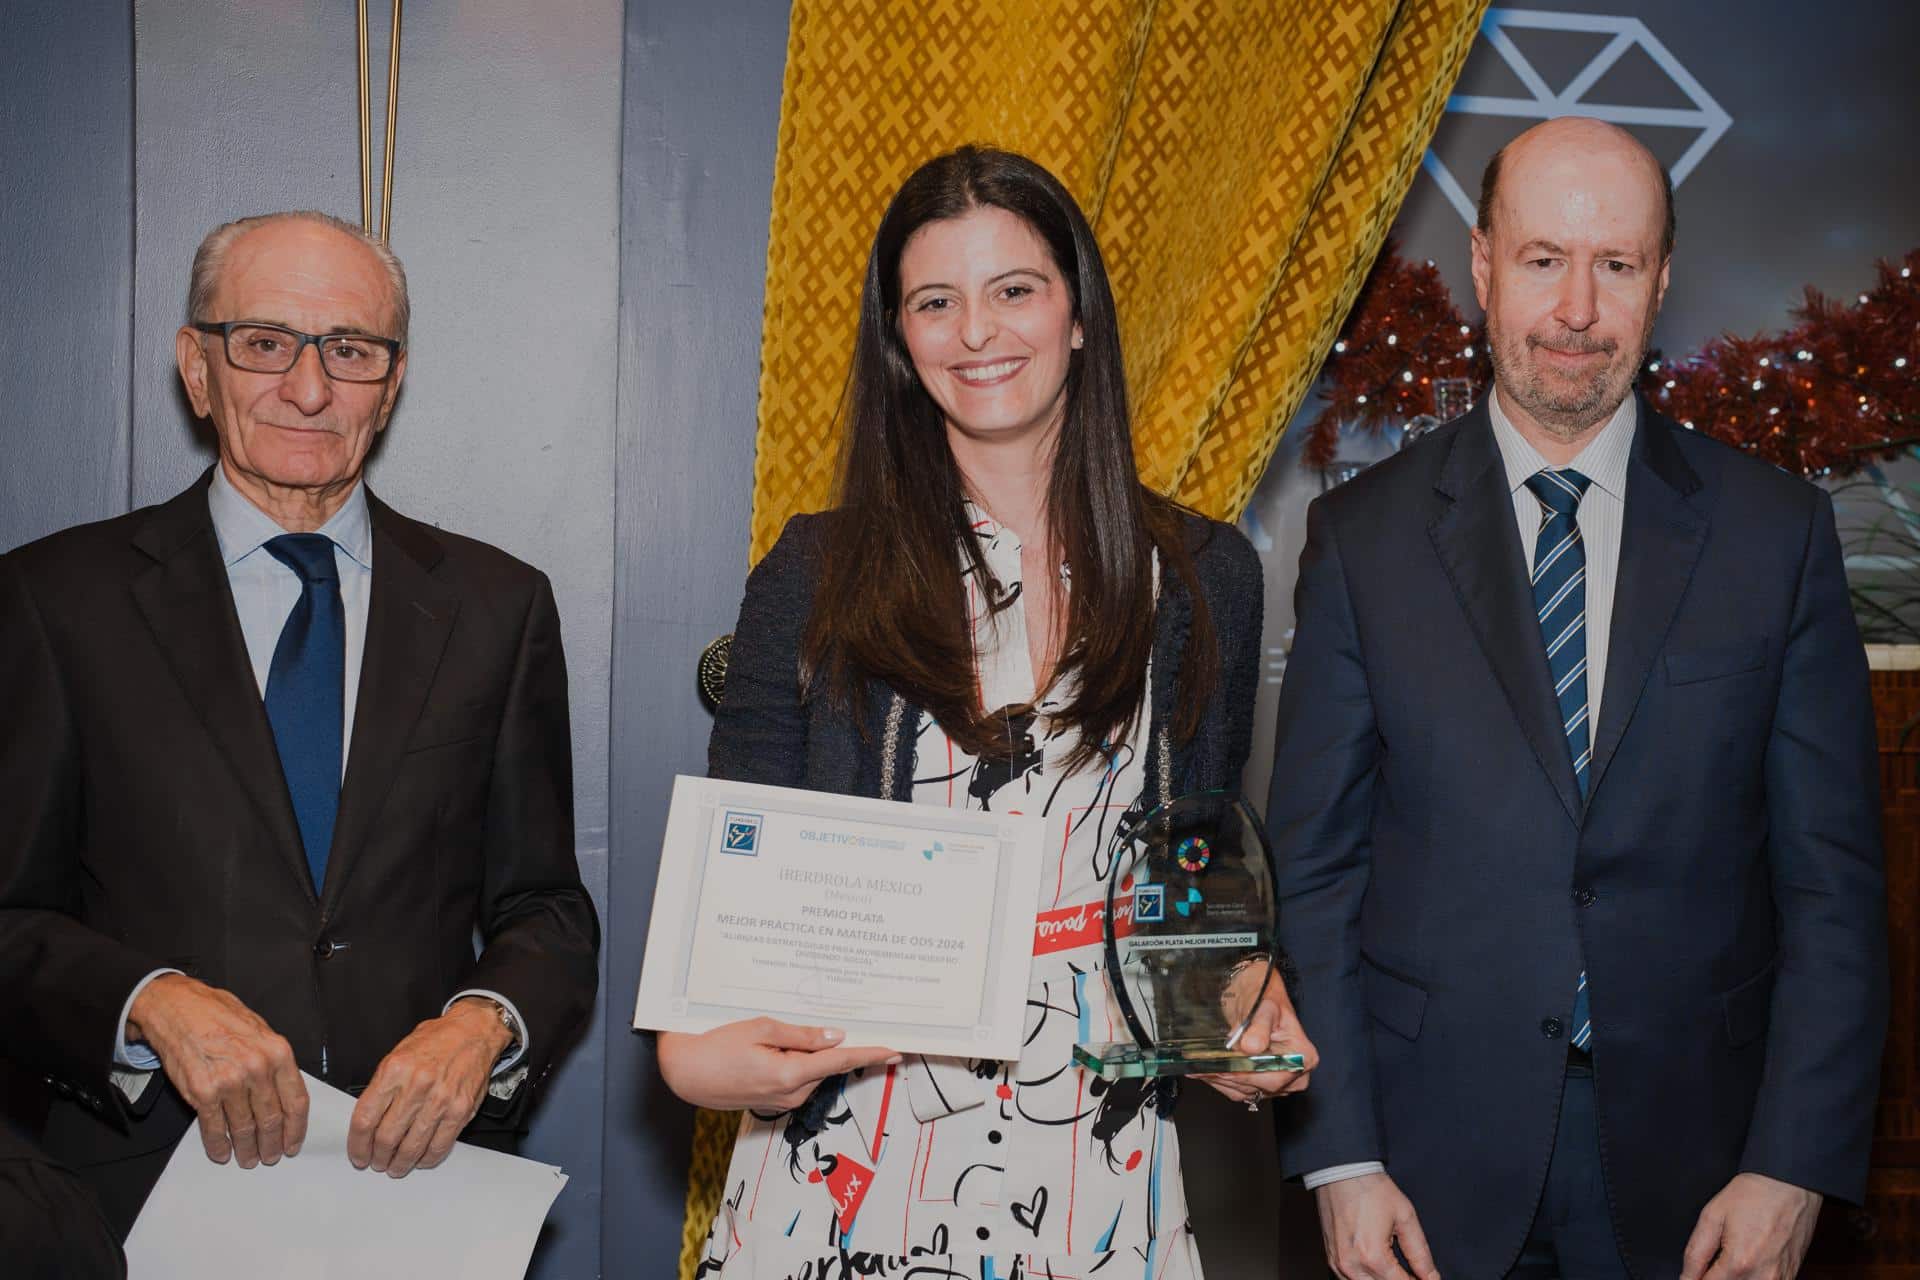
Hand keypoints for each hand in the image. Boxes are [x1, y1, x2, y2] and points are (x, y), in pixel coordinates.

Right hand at [127, 973, 308, 1168]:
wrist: (179, 1008)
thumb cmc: (219, 1016)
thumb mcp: (261, 1031)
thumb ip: (274, 1061)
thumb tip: (284, 1092)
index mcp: (278, 1053)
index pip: (296, 1102)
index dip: (296, 1129)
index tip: (293, 1143)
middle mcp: (257, 1069)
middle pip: (272, 1119)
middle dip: (272, 1143)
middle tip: (270, 1156)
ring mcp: (230, 1082)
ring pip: (244, 1128)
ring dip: (247, 1149)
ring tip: (248, 1158)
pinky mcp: (202, 1092)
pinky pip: (214, 1128)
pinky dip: (218, 1145)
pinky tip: (222, 1153)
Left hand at [347, 999, 511, 1176]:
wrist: (474, 1031)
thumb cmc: (436, 1040)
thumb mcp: (398, 1054)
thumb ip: (383, 1087)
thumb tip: (369, 1121)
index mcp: (394, 1070)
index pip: (365, 1119)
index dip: (357, 1145)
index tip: (358, 1154)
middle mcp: (416, 1085)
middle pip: (386, 1137)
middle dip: (378, 1157)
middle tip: (377, 1162)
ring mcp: (440, 1100)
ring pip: (411, 1147)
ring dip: (400, 1163)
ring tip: (396, 1166)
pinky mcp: (460, 1110)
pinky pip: (439, 1145)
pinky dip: (427, 1159)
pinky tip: (420, 1159)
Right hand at [656, 1017, 900, 1111]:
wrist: (682, 1072)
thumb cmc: (715, 1045)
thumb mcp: (760, 1029)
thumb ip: (801, 1035)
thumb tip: (835, 1037)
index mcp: (790, 1074)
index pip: (840, 1062)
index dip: (870, 1054)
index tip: (895, 1051)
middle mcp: (789, 1094)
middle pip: (825, 1067)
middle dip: (830, 1047)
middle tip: (824, 1024)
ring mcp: (779, 1102)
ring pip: (809, 1073)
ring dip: (806, 1055)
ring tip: (777, 1037)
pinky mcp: (769, 1102)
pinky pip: (793, 1080)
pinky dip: (795, 1065)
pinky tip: (773, 1050)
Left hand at [1196, 963, 1319, 1104]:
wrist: (1254, 990)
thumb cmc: (1264, 994)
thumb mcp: (1263, 1006)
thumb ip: (1259, 1026)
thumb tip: (1251, 1047)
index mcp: (1303, 1056)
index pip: (1275, 1076)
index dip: (1248, 1075)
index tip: (1224, 1068)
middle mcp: (1295, 1072)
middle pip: (1262, 1087)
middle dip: (1231, 1077)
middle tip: (1204, 1068)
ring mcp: (1279, 1079)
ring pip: (1248, 1091)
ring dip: (1222, 1081)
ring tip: (1198, 1068)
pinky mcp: (1261, 1081)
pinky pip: (1241, 1090)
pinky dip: (1222, 1082)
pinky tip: (1205, 1071)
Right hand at [1316, 1171, 1440, 1279]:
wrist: (1341, 1171)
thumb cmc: (1370, 1189)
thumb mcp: (1405, 1217)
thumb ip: (1420, 1254)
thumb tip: (1431, 1277)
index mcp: (1374, 1257)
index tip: (1427, 1278)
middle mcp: (1353, 1266)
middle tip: (1414, 1274)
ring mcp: (1338, 1264)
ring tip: (1396, 1269)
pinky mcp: (1332, 1259)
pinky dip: (1367, 1278)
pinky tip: (1378, 1268)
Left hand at [1679, 1173, 1821, 1279]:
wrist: (1790, 1184)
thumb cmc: (1752, 1196)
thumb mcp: (1712, 1217)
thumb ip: (1695, 1253)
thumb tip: (1686, 1277)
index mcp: (1739, 1263)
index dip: (1695, 1279)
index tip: (1694, 1272)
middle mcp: (1763, 1277)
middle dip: (1716, 1278)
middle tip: (1714, 1261)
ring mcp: (1781, 1279)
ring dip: (1735, 1279)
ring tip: (1733, 1258)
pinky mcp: (1791, 1276)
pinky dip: (1753, 1278)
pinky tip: (1749, 1262)